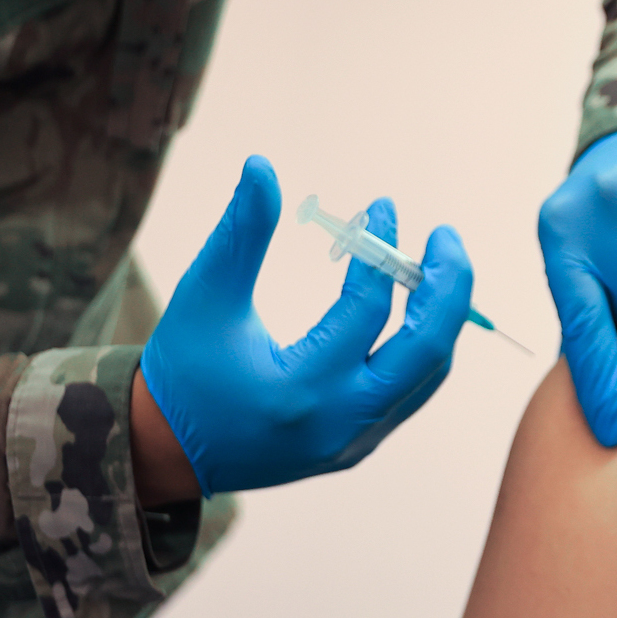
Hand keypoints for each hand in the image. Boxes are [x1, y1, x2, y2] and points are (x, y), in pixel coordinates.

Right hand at [139, 155, 473, 496]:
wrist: (167, 452)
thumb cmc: (184, 369)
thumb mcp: (204, 296)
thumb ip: (239, 234)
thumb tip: (262, 165)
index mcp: (301, 388)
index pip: (368, 310)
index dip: (381, 249)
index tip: (385, 207)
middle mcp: (340, 423)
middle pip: (427, 351)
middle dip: (449, 288)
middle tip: (446, 238)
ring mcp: (356, 442)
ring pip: (428, 376)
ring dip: (440, 318)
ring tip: (436, 266)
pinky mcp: (358, 447)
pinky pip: (411, 392)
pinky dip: (422, 347)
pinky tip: (417, 307)